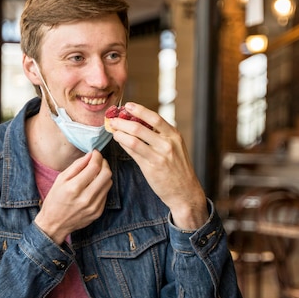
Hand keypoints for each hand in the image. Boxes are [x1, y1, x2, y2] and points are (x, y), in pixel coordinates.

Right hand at [34, 150, 112, 243]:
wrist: (54, 224)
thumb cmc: (55, 199)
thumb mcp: (60, 179)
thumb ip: (77, 166)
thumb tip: (90, 155)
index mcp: (74, 188)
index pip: (94, 167)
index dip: (97, 156)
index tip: (96, 153)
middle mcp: (86, 198)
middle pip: (106, 174)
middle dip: (104, 163)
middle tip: (99, 160)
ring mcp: (94, 206)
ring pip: (109, 183)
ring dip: (105, 174)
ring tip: (96, 172)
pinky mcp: (98, 212)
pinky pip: (106, 193)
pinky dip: (102, 186)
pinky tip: (94, 185)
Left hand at [107, 102, 207, 229]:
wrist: (185, 191)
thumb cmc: (178, 168)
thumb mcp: (176, 147)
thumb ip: (161, 135)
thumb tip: (141, 122)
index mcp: (174, 136)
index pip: (154, 118)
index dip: (139, 110)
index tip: (127, 106)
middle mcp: (167, 144)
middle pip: (140, 127)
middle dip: (123, 121)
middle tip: (113, 119)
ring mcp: (159, 156)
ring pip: (133, 140)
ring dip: (120, 133)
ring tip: (113, 130)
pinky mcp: (151, 168)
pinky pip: (133, 153)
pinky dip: (124, 144)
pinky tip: (119, 141)